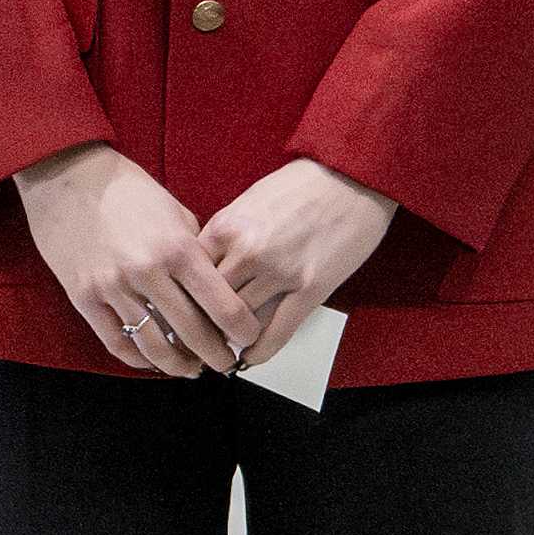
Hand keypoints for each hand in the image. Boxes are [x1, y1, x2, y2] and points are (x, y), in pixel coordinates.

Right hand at [13, 143, 249, 379]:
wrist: (68, 176)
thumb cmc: (125, 190)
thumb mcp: (174, 212)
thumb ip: (196, 250)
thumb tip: (214, 282)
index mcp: (178, 249)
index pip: (223, 306)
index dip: (241, 331)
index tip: (247, 339)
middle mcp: (148, 272)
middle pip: (193, 333)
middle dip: (215, 355)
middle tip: (224, 363)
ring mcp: (113, 288)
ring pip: (154, 345)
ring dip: (178, 364)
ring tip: (191, 370)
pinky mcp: (84, 297)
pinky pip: (116, 341)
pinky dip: (138, 358)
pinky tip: (152, 361)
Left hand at [193, 157, 396, 351]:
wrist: (351, 177)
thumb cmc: (302, 185)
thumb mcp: (247, 203)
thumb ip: (225, 237)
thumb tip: (207, 270)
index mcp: (225, 227)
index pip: (189, 276)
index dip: (184, 298)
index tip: (181, 313)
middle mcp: (247, 251)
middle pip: (209, 303)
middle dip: (203, 322)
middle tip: (199, 336)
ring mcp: (279, 272)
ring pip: (240, 320)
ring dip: (232, 337)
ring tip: (225, 347)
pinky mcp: (310, 288)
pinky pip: (277, 331)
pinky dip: (260, 350)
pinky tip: (251, 357)